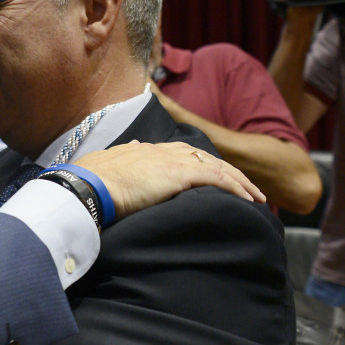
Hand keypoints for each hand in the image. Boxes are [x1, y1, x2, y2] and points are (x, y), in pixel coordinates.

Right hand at [74, 141, 264, 218]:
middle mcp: (165, 150)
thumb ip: (126, 154)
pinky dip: (235, 188)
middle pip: (207, 157)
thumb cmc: (92, 180)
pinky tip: (247, 200)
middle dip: (230, 172)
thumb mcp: (109, 162)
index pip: (185, 153)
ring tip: (256, 197)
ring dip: (240, 182)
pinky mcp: (180, 175)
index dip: (203, 164)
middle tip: (247, 188)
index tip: (216, 176)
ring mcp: (173, 161)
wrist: (88, 185)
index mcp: (148, 149)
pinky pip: (217, 179)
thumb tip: (135, 145)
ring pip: (218, 167)